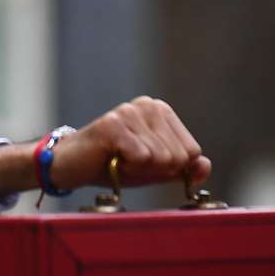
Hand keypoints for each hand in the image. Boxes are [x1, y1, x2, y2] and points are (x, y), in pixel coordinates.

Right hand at [49, 96, 209, 190]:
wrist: (69, 166)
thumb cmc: (112, 165)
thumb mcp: (154, 170)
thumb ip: (182, 169)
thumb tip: (204, 167)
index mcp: (161, 111)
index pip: (192, 152)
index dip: (169, 169)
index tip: (143, 162)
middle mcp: (148, 105)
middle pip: (178, 157)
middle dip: (154, 170)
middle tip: (127, 162)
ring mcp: (130, 112)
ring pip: (160, 159)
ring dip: (138, 170)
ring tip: (117, 160)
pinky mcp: (113, 125)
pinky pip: (141, 158)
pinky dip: (125, 169)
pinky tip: (109, 159)